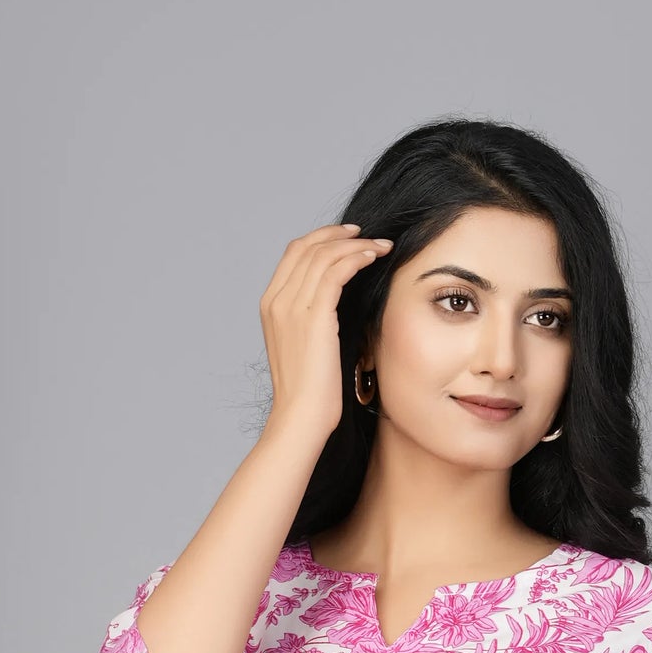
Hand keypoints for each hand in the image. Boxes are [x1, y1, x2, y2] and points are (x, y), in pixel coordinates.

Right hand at [259, 223, 393, 447]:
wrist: (301, 418)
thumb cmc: (309, 395)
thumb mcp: (306, 348)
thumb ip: (313, 320)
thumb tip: (337, 305)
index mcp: (271, 305)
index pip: (294, 253)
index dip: (321, 238)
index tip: (348, 237)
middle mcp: (277, 300)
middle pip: (308, 246)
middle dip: (340, 234)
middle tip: (368, 234)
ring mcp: (291, 306)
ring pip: (324, 254)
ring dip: (355, 244)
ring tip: (380, 246)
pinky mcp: (313, 315)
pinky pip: (336, 270)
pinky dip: (356, 258)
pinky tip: (374, 258)